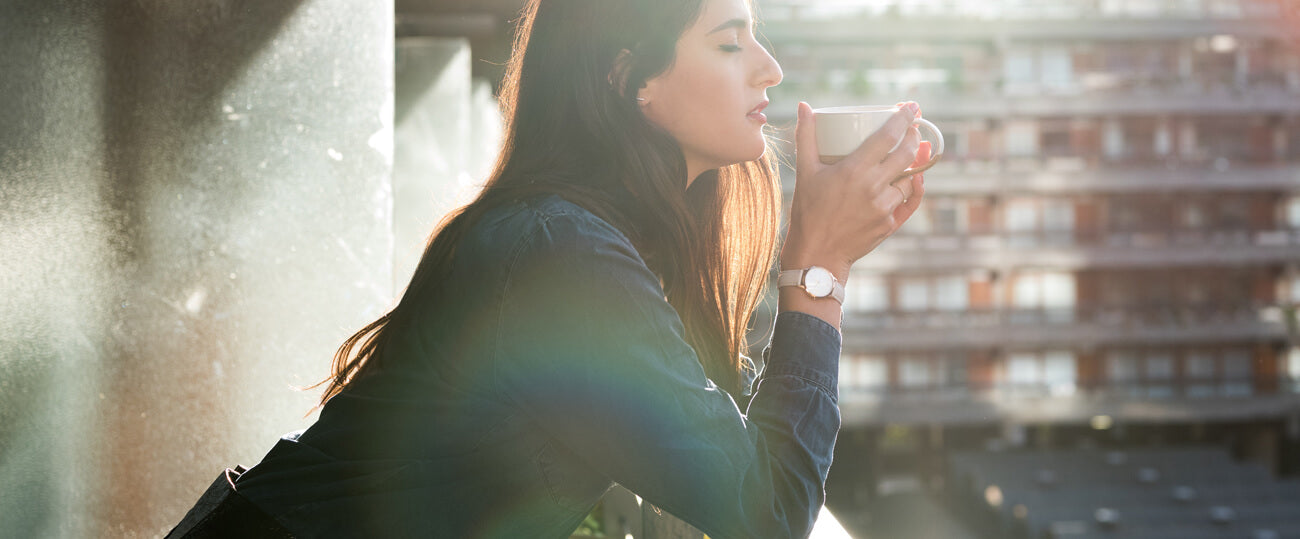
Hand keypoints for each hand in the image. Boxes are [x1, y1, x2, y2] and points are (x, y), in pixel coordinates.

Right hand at [781, 101, 928, 282]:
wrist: (816, 254)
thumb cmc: (807, 211)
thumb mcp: (805, 171)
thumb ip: (805, 136)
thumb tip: (803, 105)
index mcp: (853, 170)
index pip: (888, 136)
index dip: (904, 118)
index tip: (912, 106)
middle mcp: (873, 187)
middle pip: (907, 154)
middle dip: (914, 136)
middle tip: (913, 127)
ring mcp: (884, 207)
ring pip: (910, 178)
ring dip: (914, 163)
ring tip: (913, 151)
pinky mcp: (889, 224)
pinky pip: (909, 201)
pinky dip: (915, 188)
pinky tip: (918, 179)